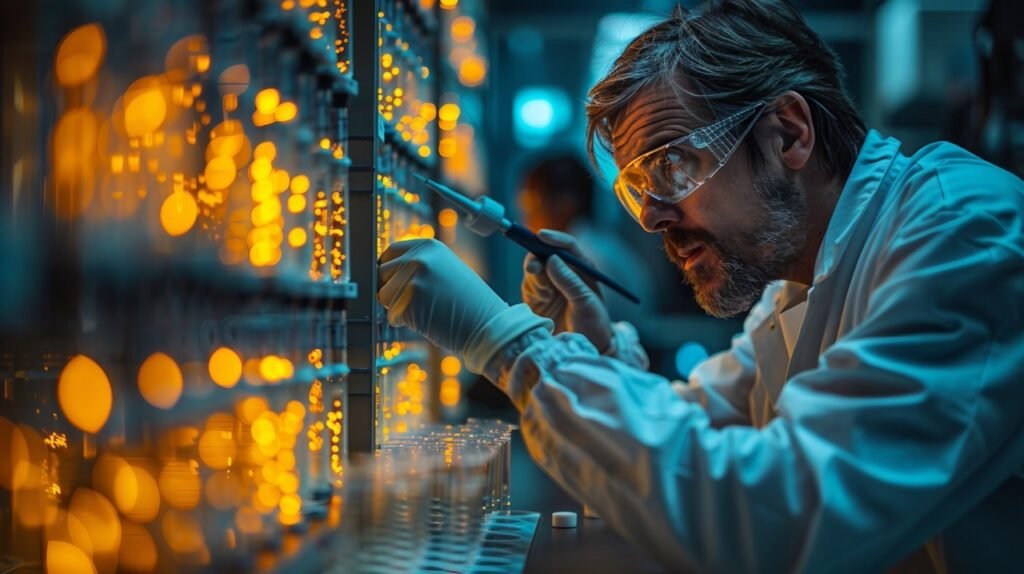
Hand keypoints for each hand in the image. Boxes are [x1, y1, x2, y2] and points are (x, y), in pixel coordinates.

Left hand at [378, 239, 507, 355]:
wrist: (488, 325)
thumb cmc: (467, 303)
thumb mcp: (444, 270)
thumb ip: (417, 265)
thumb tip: (382, 271)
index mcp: (428, 245)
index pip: (389, 253)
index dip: (390, 272)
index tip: (399, 285)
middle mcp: (418, 257)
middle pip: (381, 274)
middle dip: (392, 290)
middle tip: (420, 301)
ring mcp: (413, 277)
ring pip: (383, 296)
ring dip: (398, 308)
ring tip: (427, 309)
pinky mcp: (409, 300)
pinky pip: (392, 315)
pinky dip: (406, 322)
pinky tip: (430, 319)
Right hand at [521, 230, 612, 352]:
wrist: (586, 349)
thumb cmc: (594, 325)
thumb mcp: (585, 302)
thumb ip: (569, 280)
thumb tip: (552, 259)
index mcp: (582, 269)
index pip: (567, 246)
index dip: (554, 238)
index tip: (541, 236)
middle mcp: (565, 274)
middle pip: (545, 254)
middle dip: (537, 258)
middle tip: (534, 269)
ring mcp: (550, 286)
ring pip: (534, 271)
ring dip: (536, 279)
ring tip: (545, 295)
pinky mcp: (537, 300)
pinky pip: (528, 287)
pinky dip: (532, 291)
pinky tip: (541, 301)